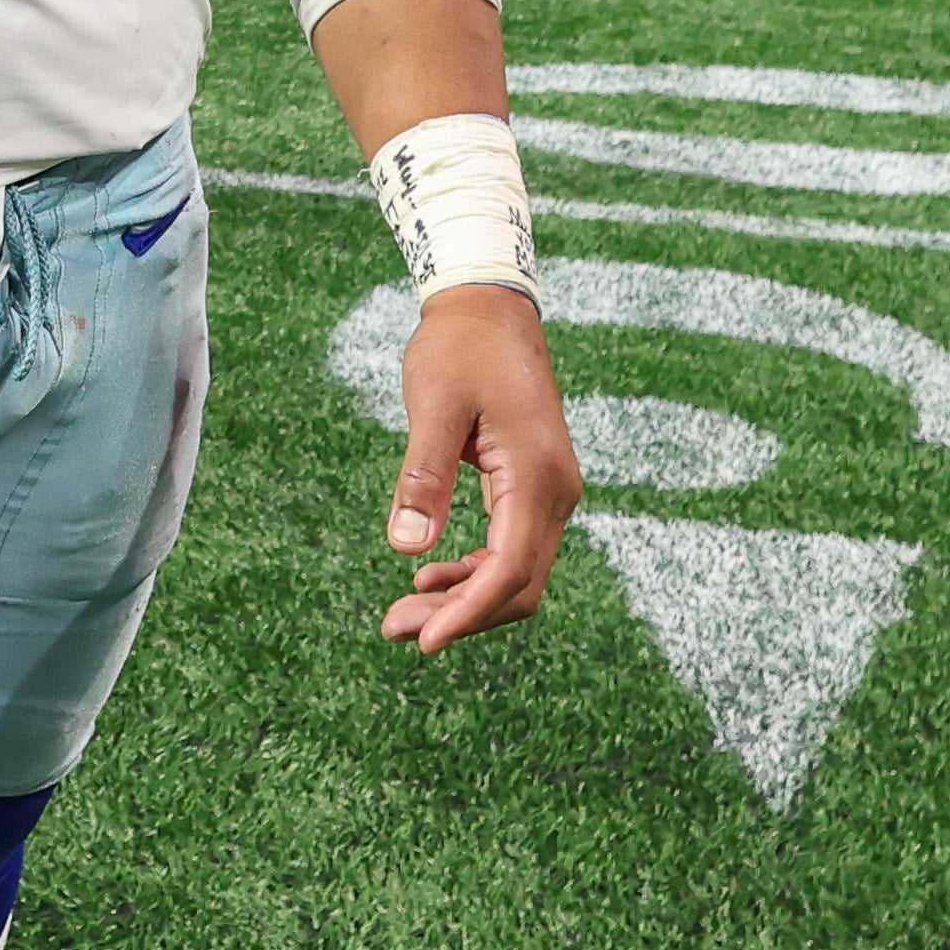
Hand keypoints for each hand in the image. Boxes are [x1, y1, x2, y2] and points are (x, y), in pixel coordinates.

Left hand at [382, 283, 580, 654]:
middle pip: (518, 583)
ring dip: (464, 600)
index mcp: (536, 474)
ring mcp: (550, 491)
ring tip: (400, 616)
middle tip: (394, 630)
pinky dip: (474, 573)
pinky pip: (512, 549)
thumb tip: (406, 549)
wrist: (490, 308)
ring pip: (517, 572)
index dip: (468, 612)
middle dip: (461, 616)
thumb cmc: (460, 349)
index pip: (510, 567)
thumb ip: (423, 476)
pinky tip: (429, 579)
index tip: (423, 642)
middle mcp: (556, 491)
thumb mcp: (433, 406)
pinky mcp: (534, 488)